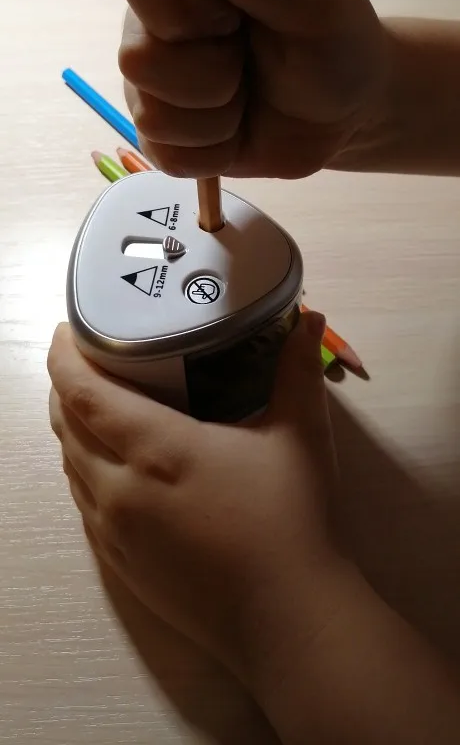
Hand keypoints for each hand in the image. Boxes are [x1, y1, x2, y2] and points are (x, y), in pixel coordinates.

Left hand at [48, 312, 348, 682]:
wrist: (288, 617)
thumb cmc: (293, 518)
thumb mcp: (301, 433)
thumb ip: (298, 368)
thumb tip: (308, 315)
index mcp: (156, 449)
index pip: (82, 393)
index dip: (64, 357)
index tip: (67, 329)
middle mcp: (119, 488)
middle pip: (65, 425)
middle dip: (66, 386)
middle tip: (87, 358)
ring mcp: (114, 531)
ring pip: (69, 466)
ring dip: (71, 428)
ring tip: (95, 404)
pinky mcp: (120, 565)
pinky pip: (83, 503)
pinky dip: (82, 470)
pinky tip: (108, 465)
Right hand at [111, 0, 387, 179]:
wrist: (348, 112)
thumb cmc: (334, 41)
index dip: (179, 3)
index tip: (231, 14)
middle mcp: (152, 21)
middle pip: (137, 55)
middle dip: (212, 72)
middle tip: (249, 58)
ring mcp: (152, 84)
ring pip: (152, 114)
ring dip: (219, 114)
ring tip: (247, 94)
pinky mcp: (163, 137)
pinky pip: (167, 157)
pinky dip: (215, 151)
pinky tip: (236, 129)